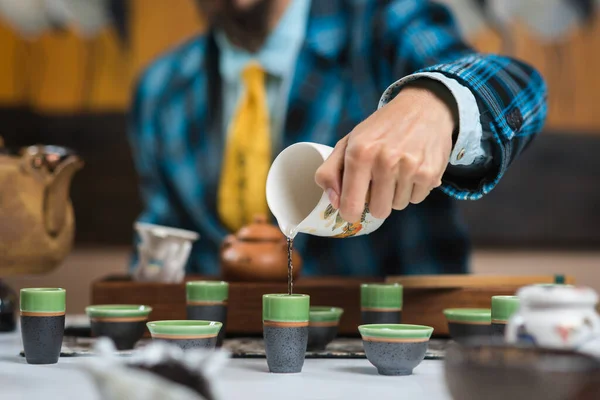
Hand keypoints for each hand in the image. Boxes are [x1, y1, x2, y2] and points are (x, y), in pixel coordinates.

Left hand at [315, 81, 456, 221]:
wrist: (423, 107)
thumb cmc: (381, 128)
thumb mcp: (349, 142)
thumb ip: (330, 172)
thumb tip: (334, 203)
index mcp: (359, 153)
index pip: (351, 205)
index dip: (350, 212)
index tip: (353, 208)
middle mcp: (385, 160)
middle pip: (378, 211)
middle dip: (377, 201)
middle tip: (378, 181)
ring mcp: (410, 167)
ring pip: (398, 206)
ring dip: (396, 194)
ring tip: (397, 170)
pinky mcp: (430, 173)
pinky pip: (416, 199)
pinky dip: (413, 189)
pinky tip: (412, 169)